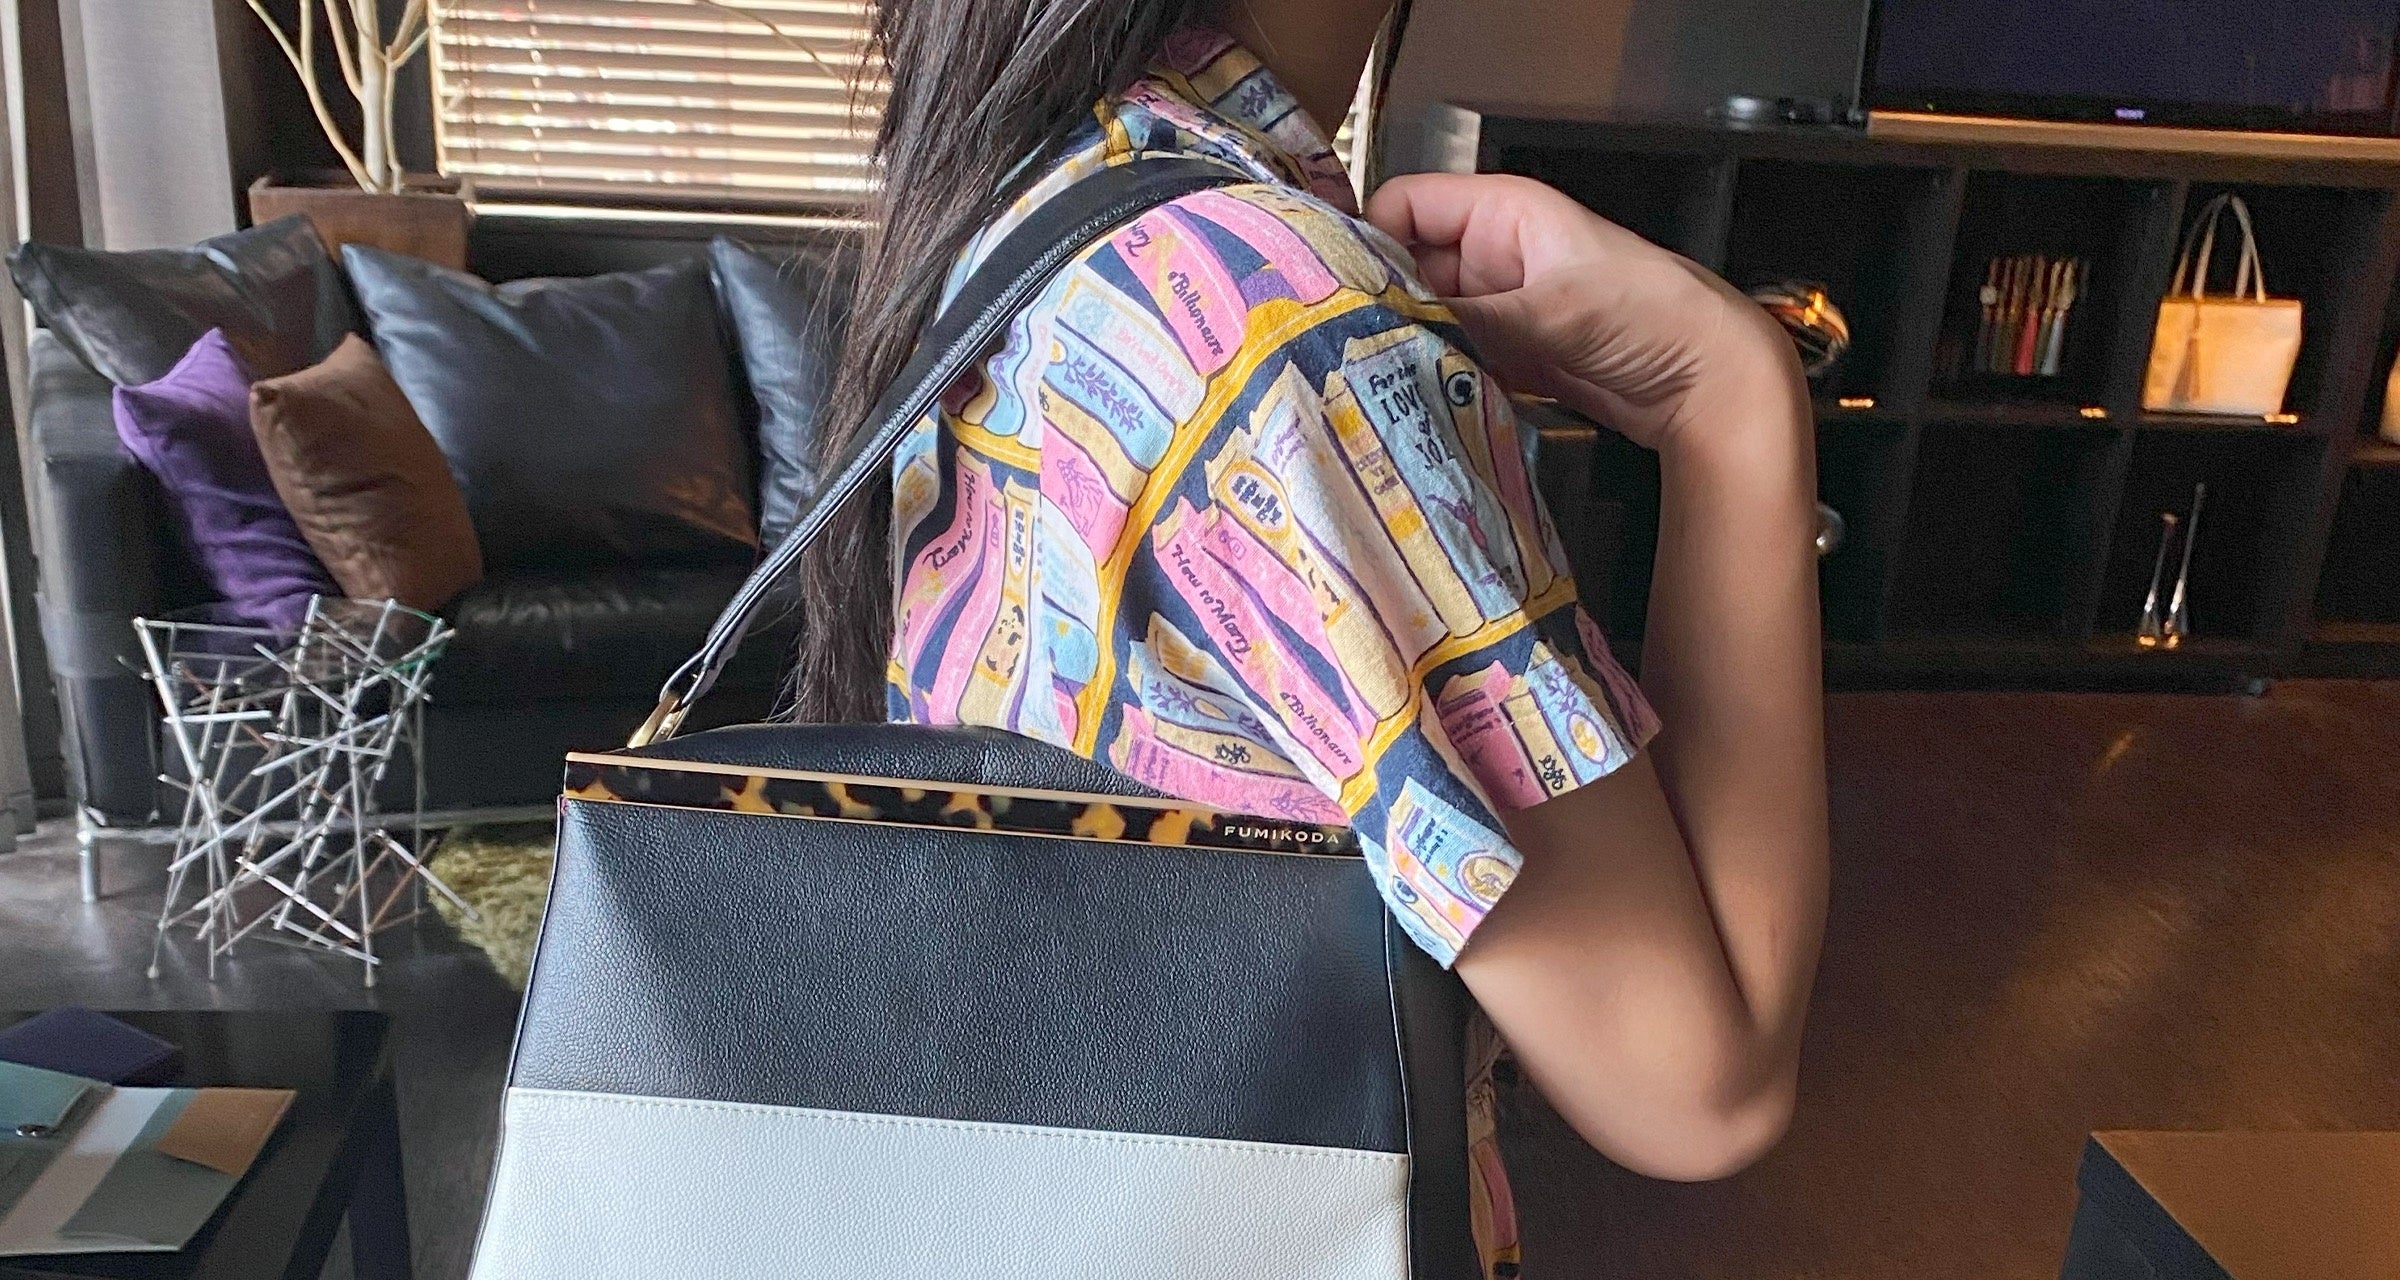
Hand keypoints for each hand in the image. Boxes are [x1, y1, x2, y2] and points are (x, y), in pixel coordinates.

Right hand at [1367, 173, 1804, 452]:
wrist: (1710, 379)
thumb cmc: (1653, 313)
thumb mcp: (1553, 309)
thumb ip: (1468, 319)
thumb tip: (1391, 330)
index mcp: (1501, 212)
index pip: (1403, 206)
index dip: (1364, 239)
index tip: (1331, 287)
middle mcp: (1492, 253)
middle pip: (1404, 267)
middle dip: (1377, 303)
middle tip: (1339, 347)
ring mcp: (1499, 306)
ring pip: (1423, 318)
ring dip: (1403, 347)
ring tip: (1366, 380)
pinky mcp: (1509, 354)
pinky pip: (1450, 358)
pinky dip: (1431, 377)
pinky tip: (1410, 400)